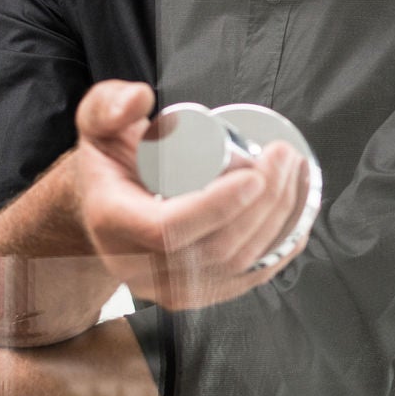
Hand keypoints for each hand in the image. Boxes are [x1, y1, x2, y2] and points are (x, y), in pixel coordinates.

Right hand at [71, 81, 312, 309]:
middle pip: (215, 248)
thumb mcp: (97, 123)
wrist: (104, 208)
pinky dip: (280, 247)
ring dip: (279, 221)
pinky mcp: (197, 294)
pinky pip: (246, 279)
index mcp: (114, 223)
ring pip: (237, 265)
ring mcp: (170, 288)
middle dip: (264, 203)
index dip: (218, 206)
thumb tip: (141, 100)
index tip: (255, 173)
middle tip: (284, 158)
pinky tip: (298, 215)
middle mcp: (139, 267)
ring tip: (295, 175)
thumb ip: (108, 104)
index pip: (168, 229)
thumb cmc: (108, 162)